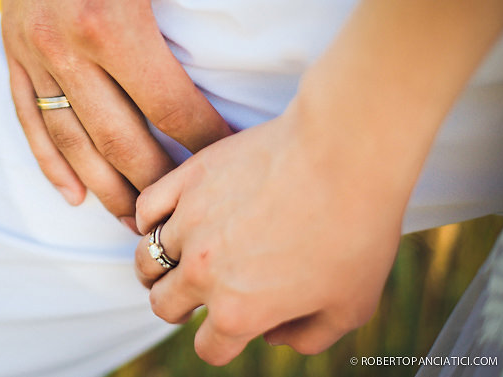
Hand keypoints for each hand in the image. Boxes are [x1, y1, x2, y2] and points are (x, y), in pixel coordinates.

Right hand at [1, 0, 230, 221]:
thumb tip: (249, 47)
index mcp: (112, 18)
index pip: (169, 107)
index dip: (203, 144)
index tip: (226, 166)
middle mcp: (66, 44)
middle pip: (119, 139)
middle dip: (157, 183)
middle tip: (185, 213)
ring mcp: (32, 49)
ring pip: (71, 141)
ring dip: (105, 189)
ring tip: (134, 224)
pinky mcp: (11, 47)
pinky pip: (27, 117)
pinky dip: (48, 160)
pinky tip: (71, 193)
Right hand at [134, 94, 417, 363]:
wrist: (342, 155)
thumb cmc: (356, 231)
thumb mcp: (351, 307)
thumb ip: (309, 337)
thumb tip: (275, 337)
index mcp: (239, 312)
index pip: (208, 348)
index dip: (221, 343)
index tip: (232, 326)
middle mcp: (203, 272)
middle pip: (163, 305)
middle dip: (178, 308)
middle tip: (195, 293)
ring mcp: (189, 222)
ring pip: (147, 258)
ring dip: (158, 266)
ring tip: (173, 259)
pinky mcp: (186, 179)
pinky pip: (145, 208)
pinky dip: (150, 220)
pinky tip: (167, 219)